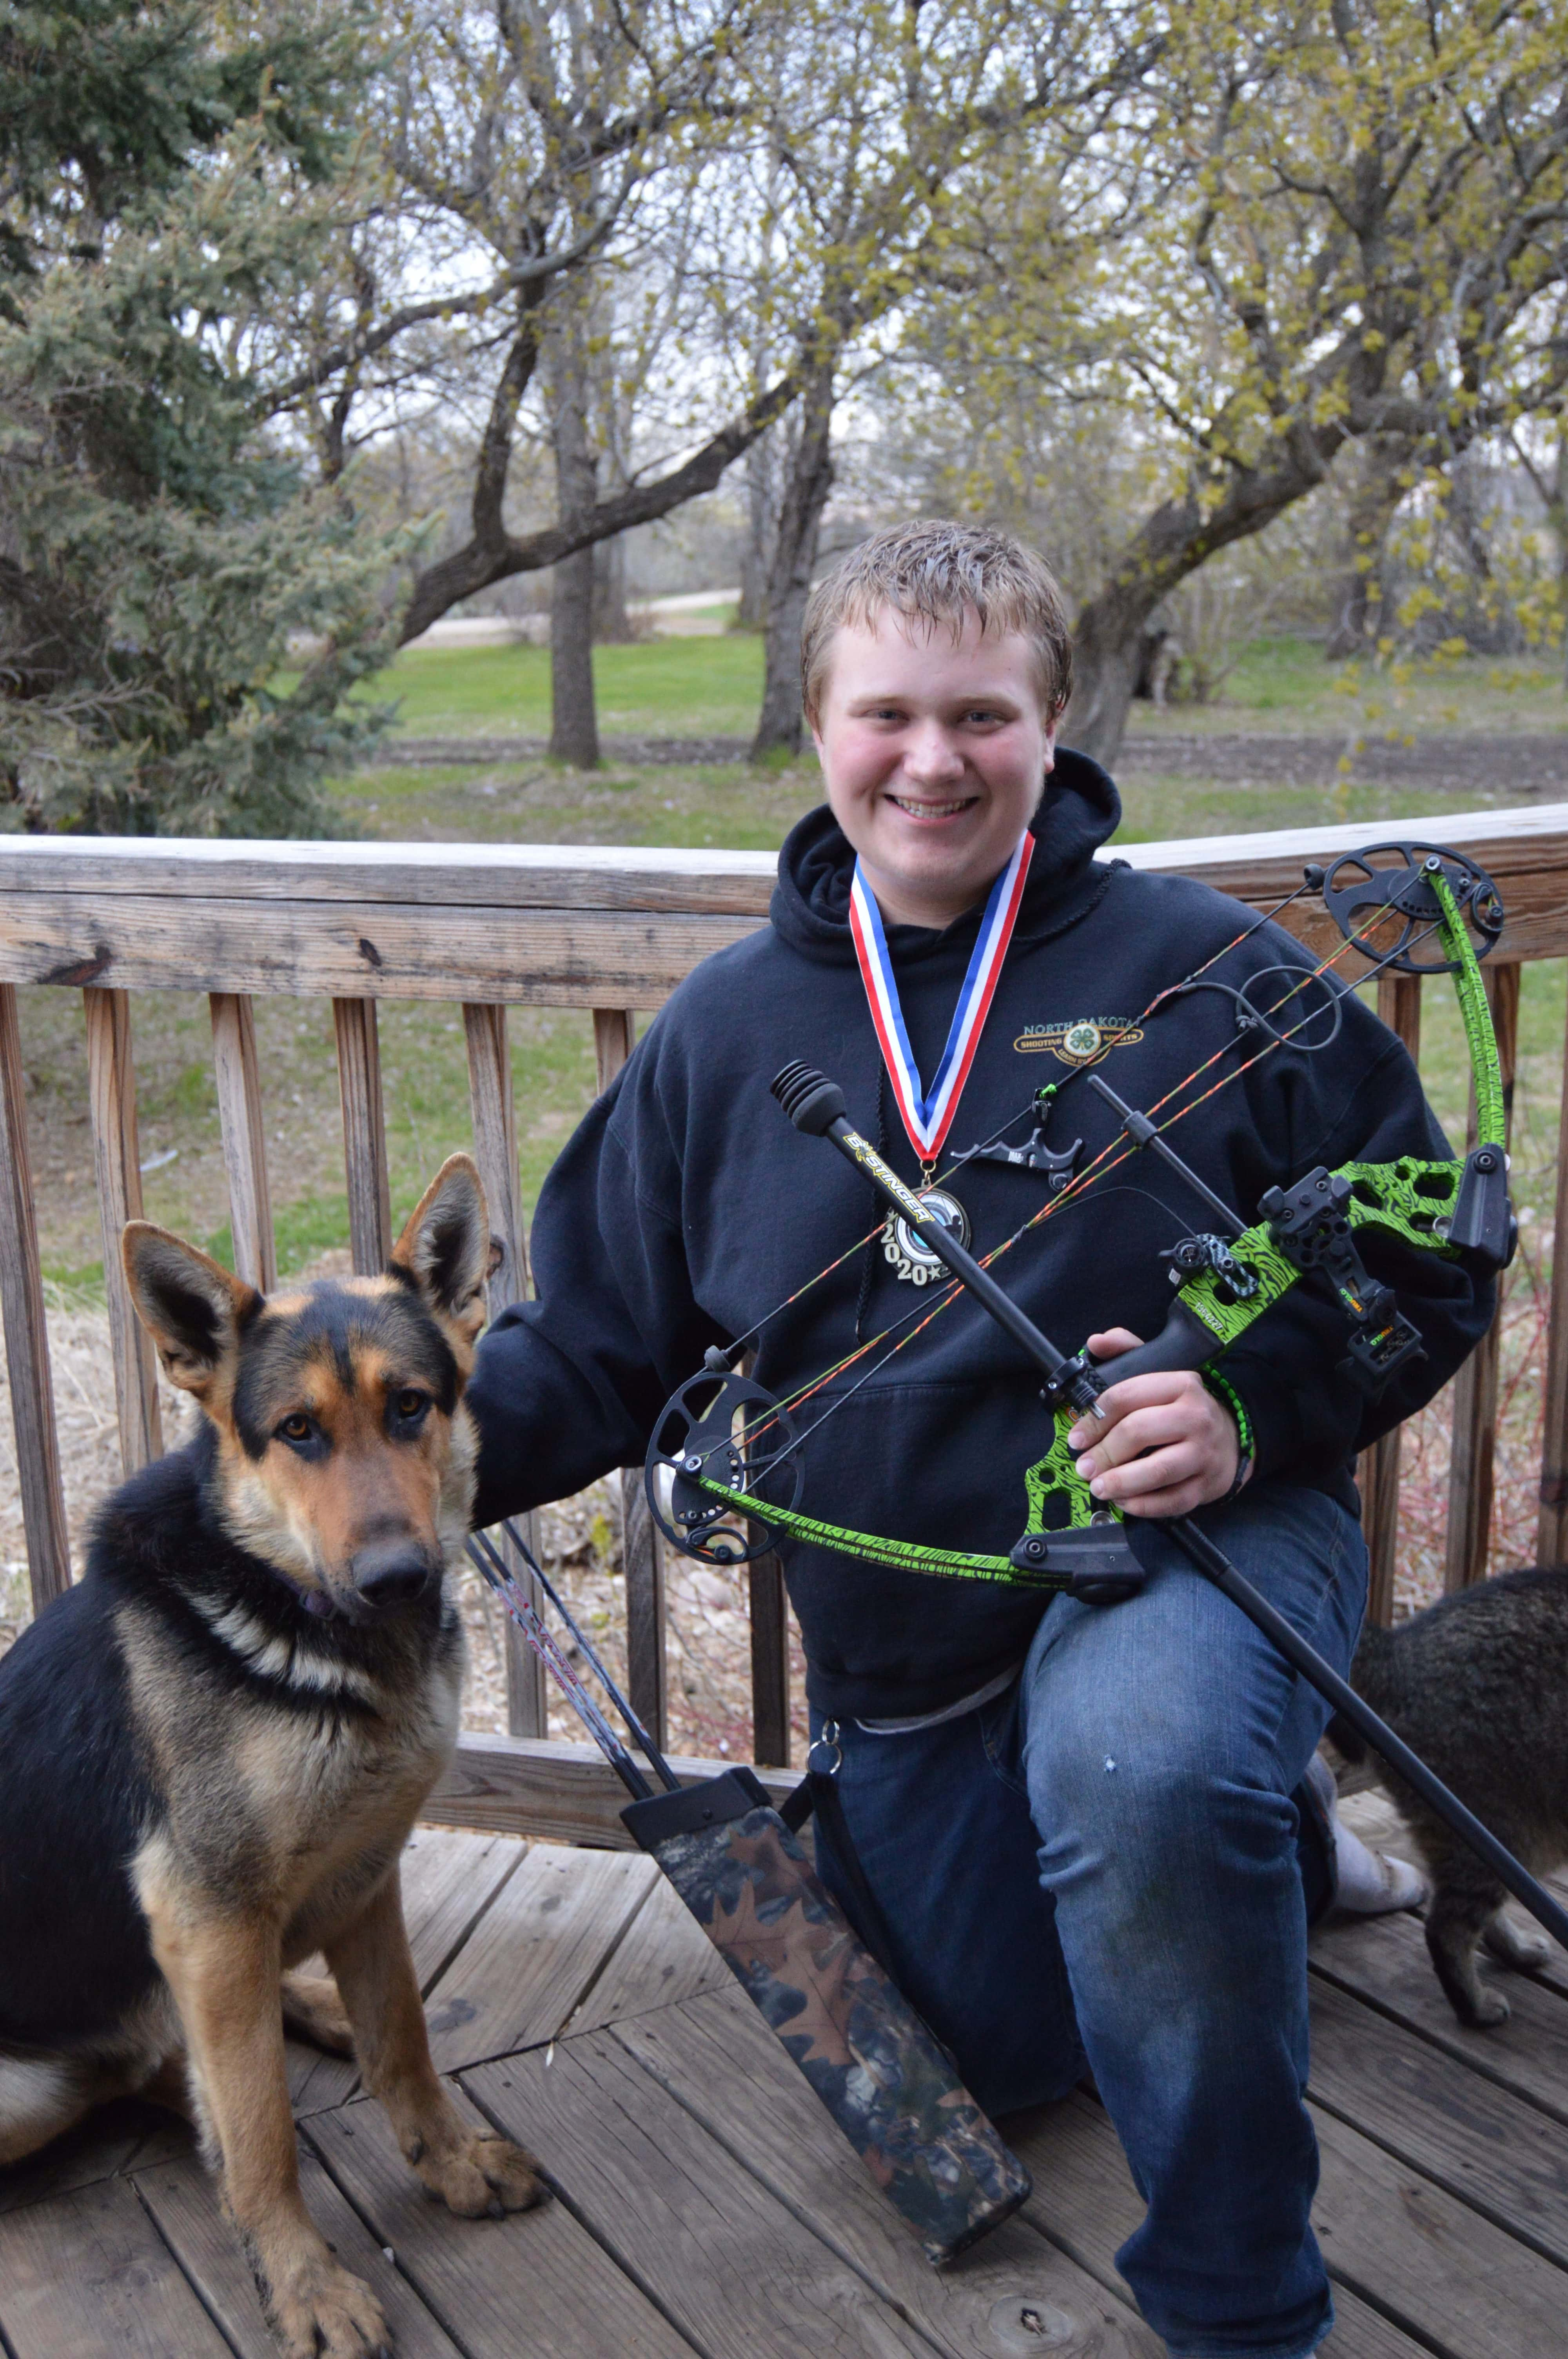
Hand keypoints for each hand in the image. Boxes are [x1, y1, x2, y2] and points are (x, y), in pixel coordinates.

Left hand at [1065, 1329, 1244, 1517]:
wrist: (1233, 1436)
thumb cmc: (1186, 1408)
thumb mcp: (1162, 1371)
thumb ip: (1127, 1351)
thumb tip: (1096, 1342)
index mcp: (1181, 1385)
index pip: (1127, 1397)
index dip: (1094, 1419)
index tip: (1077, 1437)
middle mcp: (1195, 1418)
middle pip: (1138, 1433)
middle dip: (1103, 1453)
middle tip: (1084, 1466)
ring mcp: (1203, 1453)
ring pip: (1156, 1471)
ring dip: (1120, 1483)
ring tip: (1098, 1486)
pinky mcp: (1206, 1484)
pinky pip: (1171, 1501)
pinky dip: (1143, 1505)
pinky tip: (1124, 1501)